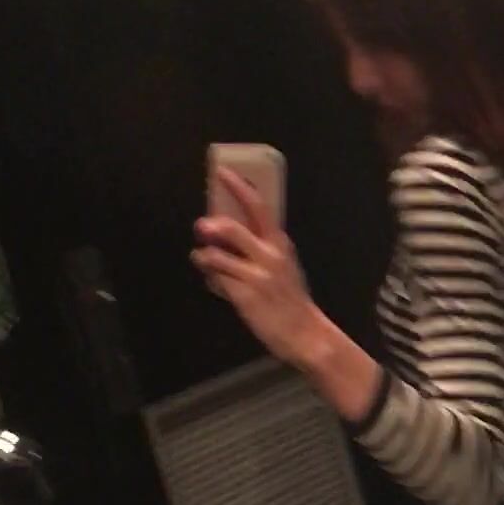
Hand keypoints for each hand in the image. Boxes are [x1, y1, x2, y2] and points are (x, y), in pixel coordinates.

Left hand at [192, 172, 323, 370]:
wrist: (302, 332)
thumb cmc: (289, 297)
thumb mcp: (281, 266)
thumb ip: (256, 249)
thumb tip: (224, 235)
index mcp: (280, 243)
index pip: (259, 207)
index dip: (239, 188)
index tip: (222, 172)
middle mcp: (270, 255)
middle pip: (234, 229)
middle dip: (212, 226)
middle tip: (201, 226)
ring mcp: (257, 276)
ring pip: (218, 256)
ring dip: (204, 257)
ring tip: (201, 259)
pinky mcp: (245, 296)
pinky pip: (217, 280)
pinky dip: (211, 279)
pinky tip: (214, 282)